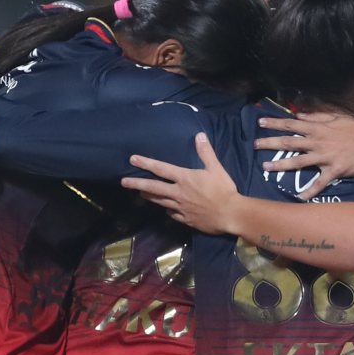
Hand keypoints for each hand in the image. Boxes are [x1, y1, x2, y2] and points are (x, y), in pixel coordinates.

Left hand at [123, 133, 241, 234]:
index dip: (146, 163)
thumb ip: (206, 152)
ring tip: (140, 193)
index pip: (161, 169)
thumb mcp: (216, 168)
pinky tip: (166, 208)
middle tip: (124, 182)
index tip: (132, 160)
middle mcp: (178, 193)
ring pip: (159, 201)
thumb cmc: (223, 190)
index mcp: (185, 178)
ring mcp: (179, 207)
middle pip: (153, 187)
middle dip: (137, 183)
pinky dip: (167, 209)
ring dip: (148, 196)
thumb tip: (199, 135)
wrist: (230, 214)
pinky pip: (171, 213)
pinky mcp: (184, 219)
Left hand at [254, 113, 353, 199]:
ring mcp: (326, 157)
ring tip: (265, 167)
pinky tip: (299, 198)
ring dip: (281, 165)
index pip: (292, 124)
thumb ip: (317, 116)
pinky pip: (320, 182)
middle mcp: (319, 142)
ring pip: (299, 161)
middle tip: (254, 145)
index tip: (260, 122)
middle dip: (270, 143)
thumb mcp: (338, 117)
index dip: (275, 123)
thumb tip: (299, 115)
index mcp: (319, 128)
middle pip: (290, 142)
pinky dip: (310, 191)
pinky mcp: (335, 171)